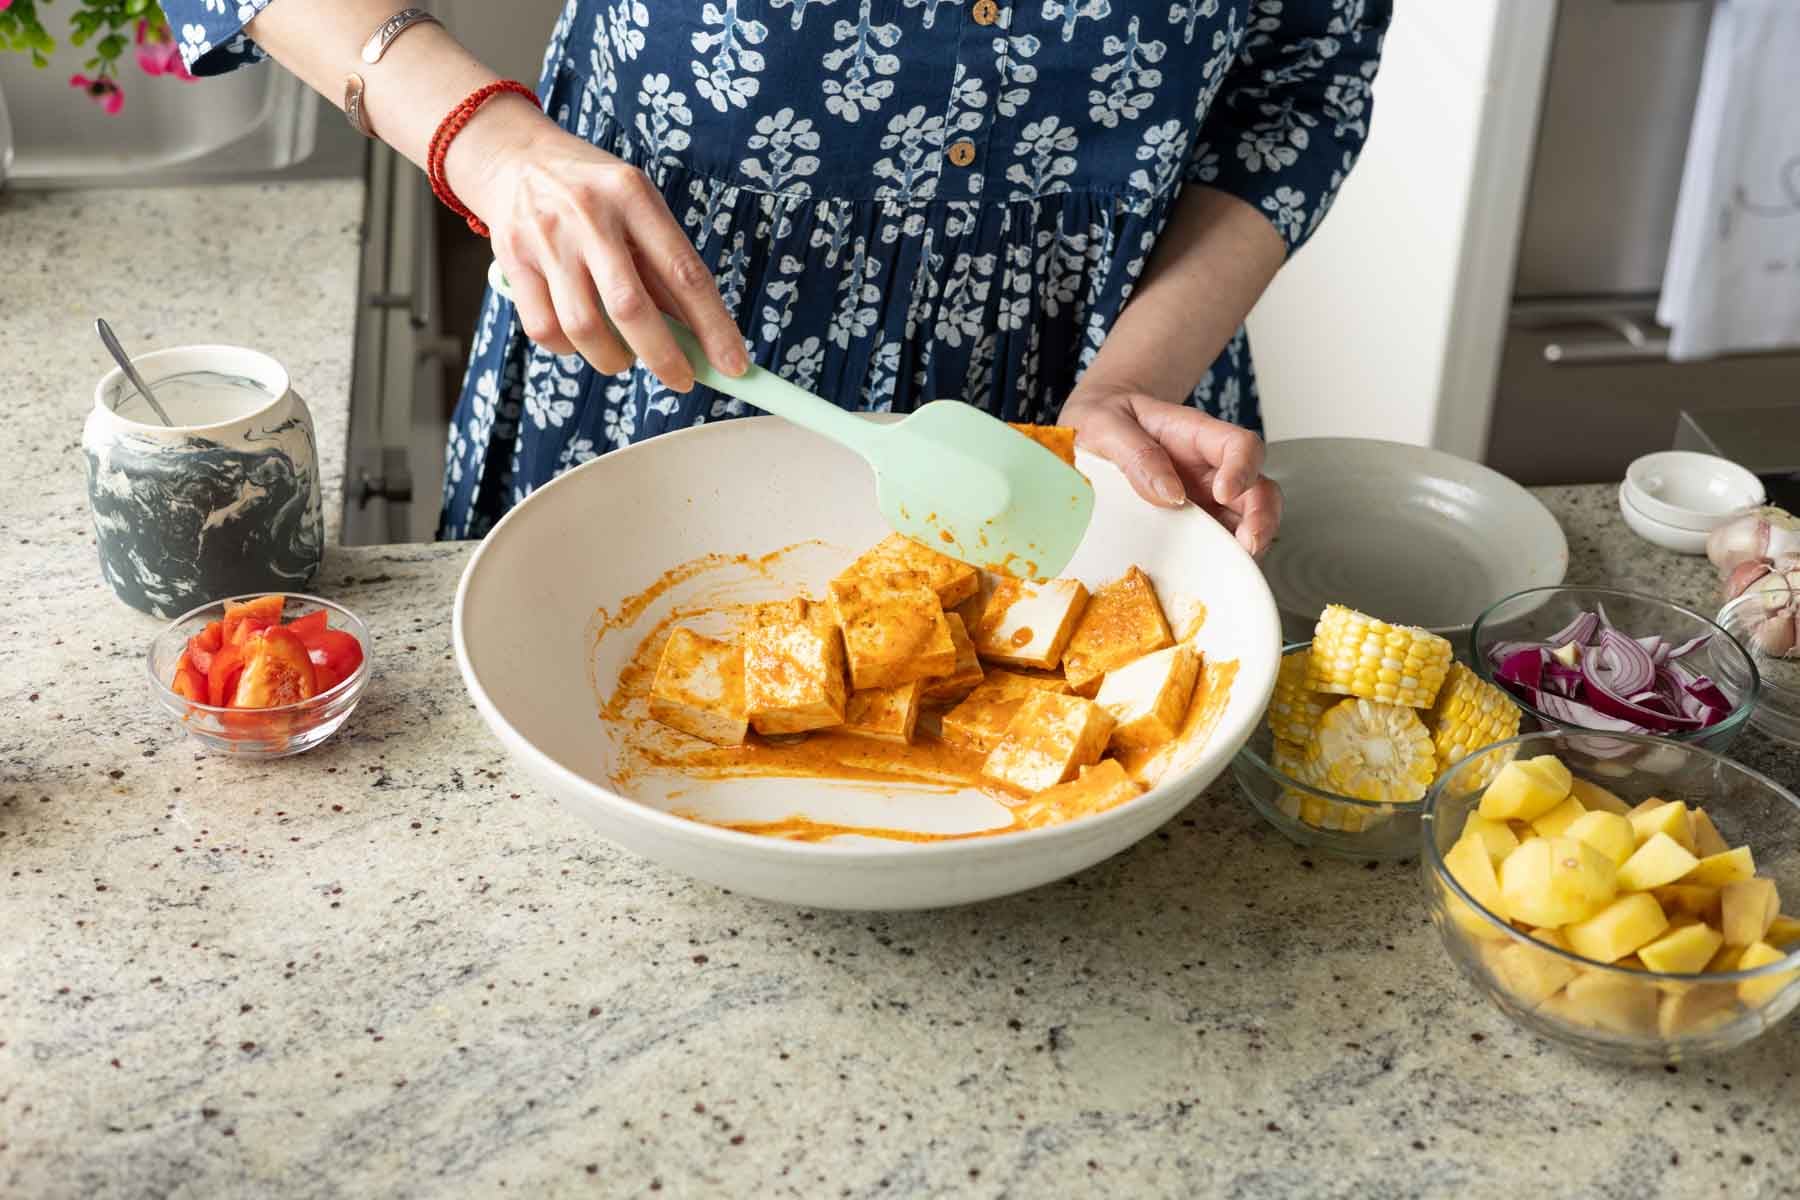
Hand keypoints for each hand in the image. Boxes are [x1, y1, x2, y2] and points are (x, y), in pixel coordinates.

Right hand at [451, 99, 747, 391]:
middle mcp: (588, 215)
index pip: (684, 273)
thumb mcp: (637, 207)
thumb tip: (702, 336)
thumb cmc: (593, 192)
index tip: (734, 366)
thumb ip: (664, 266)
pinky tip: (581, 339)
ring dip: (613, 359)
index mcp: (633, 195)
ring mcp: (546, 239)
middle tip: (681, 379)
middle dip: (663, 357)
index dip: (713, 327)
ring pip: (584, 327)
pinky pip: (545, 330)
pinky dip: (570, 349)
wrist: (514, 156)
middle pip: (631, 307)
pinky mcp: (513, 262)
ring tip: (623, 357)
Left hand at [1059, 382, 1281, 556]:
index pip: (1239, 444)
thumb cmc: (1102, 420)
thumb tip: (1168, 493)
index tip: (1224, 492)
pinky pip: (1219, 540)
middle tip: (1248, 544)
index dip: (1242, 468)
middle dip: (1261, 517)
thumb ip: (1135, 453)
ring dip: (1248, 543)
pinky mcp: (1194, 522)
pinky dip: (1222, 558)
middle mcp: (1209, 467)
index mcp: (1194, 434)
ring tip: (1234, 565)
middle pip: (1257, 486)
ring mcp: (1205, 497)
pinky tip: (1212, 571)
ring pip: (1246, 518)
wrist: (1089, 433)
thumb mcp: (1103, 424)